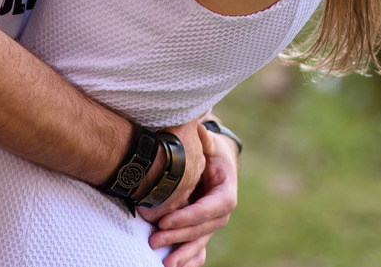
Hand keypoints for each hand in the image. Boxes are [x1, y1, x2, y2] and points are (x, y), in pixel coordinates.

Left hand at [148, 124, 239, 266]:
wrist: (217, 162)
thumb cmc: (211, 151)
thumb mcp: (210, 143)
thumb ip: (205, 140)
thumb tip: (198, 128)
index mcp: (226, 192)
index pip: (210, 209)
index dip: (189, 217)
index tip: (166, 221)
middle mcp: (221, 212)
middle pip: (203, 229)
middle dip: (179, 237)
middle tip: (154, 241)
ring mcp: (212, 223)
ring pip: (200, 243)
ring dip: (183, 254)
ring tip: (165, 264)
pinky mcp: (203, 230)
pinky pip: (199, 249)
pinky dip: (191, 260)